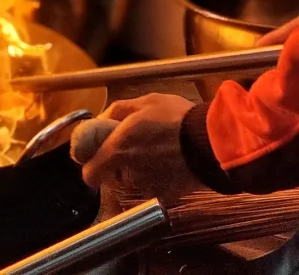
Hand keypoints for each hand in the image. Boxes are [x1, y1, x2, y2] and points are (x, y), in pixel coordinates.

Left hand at [80, 93, 205, 207]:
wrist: (209, 142)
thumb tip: (100, 119)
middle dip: (119, 162)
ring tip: (157, 149)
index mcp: (118, 149)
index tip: (95, 155)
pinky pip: (153, 186)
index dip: (90, 164)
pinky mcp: (165, 196)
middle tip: (135, 144)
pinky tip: (169, 162)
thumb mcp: (145, 101)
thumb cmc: (177, 118)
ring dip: (139, 169)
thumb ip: (117, 111)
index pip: (89, 174)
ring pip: (133, 181)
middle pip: (113, 174)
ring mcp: (147, 187)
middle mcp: (129, 173)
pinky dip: (157, 177)